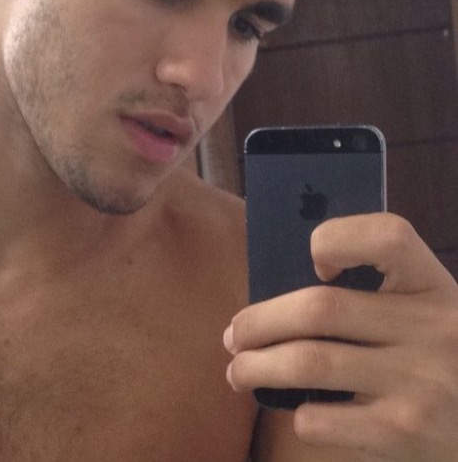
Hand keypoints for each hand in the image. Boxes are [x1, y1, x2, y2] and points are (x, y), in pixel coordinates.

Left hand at [224, 212, 457, 460]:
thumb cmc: (443, 359)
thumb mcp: (426, 313)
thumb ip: (375, 295)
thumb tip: (280, 292)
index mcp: (432, 284)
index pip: (387, 236)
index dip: (336, 240)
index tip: (313, 265)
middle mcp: (432, 329)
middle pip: (320, 308)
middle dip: (260, 322)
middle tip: (234, 335)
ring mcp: (421, 383)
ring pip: (309, 362)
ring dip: (256, 367)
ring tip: (238, 371)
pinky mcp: (406, 434)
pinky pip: (323, 418)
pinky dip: (297, 415)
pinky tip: (296, 412)